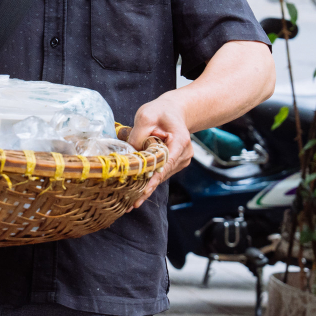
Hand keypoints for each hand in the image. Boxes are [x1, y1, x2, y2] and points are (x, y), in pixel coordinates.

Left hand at [127, 93, 192, 208]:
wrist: (175, 111)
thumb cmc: (161, 111)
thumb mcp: (146, 115)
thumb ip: (139, 134)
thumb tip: (130, 154)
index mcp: (180, 141)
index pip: (166, 162)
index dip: (154, 178)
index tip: (144, 191)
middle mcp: (184, 153)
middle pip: (163, 173)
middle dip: (147, 188)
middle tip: (131, 204)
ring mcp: (181, 160)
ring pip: (162, 175)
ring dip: (147, 187)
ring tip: (131, 202)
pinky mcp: (175, 163)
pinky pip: (161, 173)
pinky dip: (150, 180)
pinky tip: (137, 192)